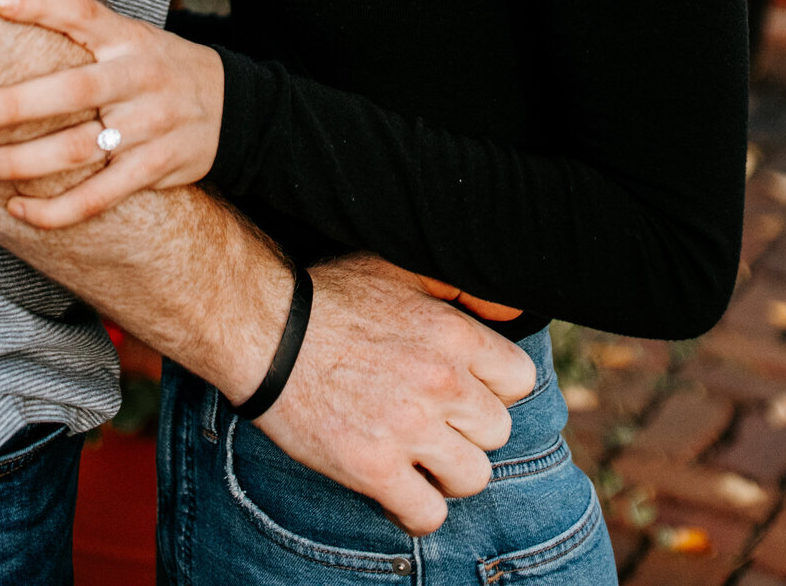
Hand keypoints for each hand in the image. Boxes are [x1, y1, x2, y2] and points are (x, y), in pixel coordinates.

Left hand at [0, 0, 223, 224]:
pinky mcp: (155, 168)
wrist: (232, 107)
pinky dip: (57, 210)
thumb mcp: (133, 37)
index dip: (42, 3)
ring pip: (80, 149)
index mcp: (129, 38)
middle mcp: (139, 78)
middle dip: (18, 104)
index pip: (83, 13)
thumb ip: (84, 35)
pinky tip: (19, 209)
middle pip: (75, 90)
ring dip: (24, 162)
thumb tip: (4, 14)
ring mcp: (150, 125)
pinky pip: (100, 196)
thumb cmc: (158, 67)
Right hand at [260, 255, 536, 536]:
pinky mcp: (374, 469)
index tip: (465, 389)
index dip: (494, 387)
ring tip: (416, 454)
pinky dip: (415, 509)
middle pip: (497, 432)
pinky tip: (396, 487)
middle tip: (433, 420)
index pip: (519, 380)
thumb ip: (462, 288)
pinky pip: (428, 515)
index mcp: (452, 334)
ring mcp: (409, 428)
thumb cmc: (332, 298)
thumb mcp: (400, 270)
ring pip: (472, 478)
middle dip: (468, 429)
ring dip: (446, 471)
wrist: (267, 331)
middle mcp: (440, 382)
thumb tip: (515, 310)